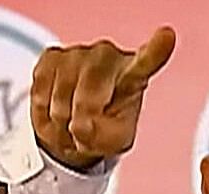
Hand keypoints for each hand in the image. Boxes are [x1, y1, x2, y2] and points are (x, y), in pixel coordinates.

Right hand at [30, 26, 175, 169]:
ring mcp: (78, 53)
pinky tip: (57, 110)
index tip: (167, 36)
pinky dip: (44, 113)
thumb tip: (81, 126)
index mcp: (134, 74)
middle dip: (82, 122)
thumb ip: (105, 137)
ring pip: (61, 97)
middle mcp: (107, 55)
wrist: (75, 122)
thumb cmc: (104, 127)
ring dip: (62, 122)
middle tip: (84, 132)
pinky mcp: (51, 56)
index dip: (156, 50)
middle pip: (89, 94)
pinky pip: (41, 92)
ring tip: (72, 122)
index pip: (147, 62)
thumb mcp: (115, 141)